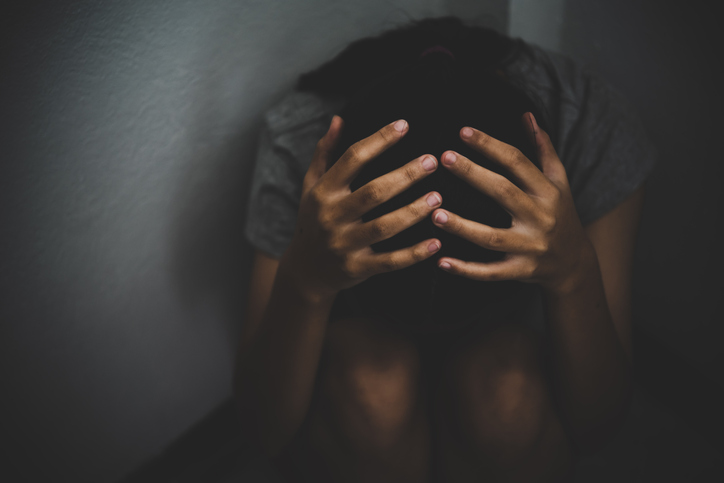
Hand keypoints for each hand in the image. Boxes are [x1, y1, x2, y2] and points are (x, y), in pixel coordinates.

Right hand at [281, 116, 442, 298]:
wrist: (305, 270)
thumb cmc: (313, 220)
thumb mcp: (311, 186)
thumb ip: (325, 153)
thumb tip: (339, 120)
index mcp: (323, 192)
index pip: (352, 160)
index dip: (379, 140)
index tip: (404, 125)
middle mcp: (331, 217)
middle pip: (373, 193)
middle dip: (405, 176)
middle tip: (431, 161)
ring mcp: (344, 245)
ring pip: (384, 227)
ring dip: (413, 212)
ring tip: (438, 198)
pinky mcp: (357, 268)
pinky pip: (390, 261)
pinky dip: (414, 253)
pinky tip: (436, 242)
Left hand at [431, 112, 594, 293]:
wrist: (574, 264)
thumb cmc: (560, 215)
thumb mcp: (558, 182)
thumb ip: (543, 149)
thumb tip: (527, 115)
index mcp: (547, 192)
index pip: (517, 162)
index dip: (490, 146)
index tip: (463, 132)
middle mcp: (540, 218)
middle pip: (503, 193)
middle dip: (473, 175)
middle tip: (444, 158)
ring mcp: (530, 247)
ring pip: (492, 238)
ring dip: (463, 227)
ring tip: (435, 214)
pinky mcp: (520, 272)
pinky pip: (490, 272)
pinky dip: (466, 269)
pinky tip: (441, 261)